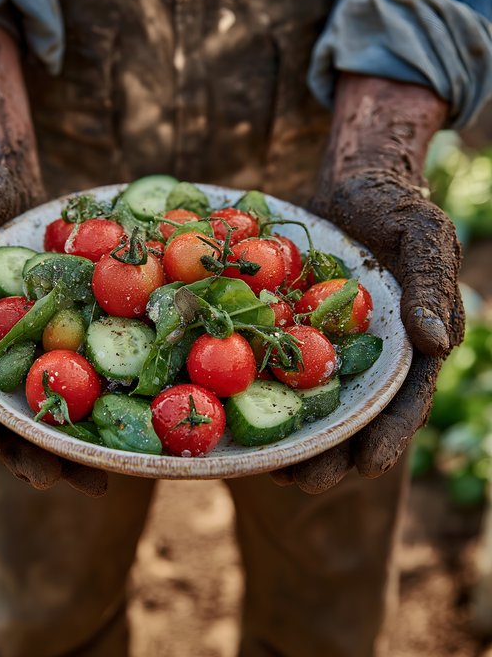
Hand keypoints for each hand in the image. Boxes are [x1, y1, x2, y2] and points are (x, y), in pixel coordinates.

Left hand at [271, 74, 464, 492]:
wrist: (352, 180)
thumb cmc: (397, 207)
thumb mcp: (426, 237)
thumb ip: (431, 286)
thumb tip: (434, 343)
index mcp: (406, 346)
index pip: (402, 400)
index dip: (387, 436)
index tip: (364, 466)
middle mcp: (364, 353)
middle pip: (349, 414)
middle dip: (327, 452)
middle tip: (296, 482)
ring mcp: (325, 340)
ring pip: (308, 397)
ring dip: (288, 432)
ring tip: (261, 465)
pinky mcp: (290, 322)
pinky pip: (271, 358)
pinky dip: (256, 382)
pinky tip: (229, 402)